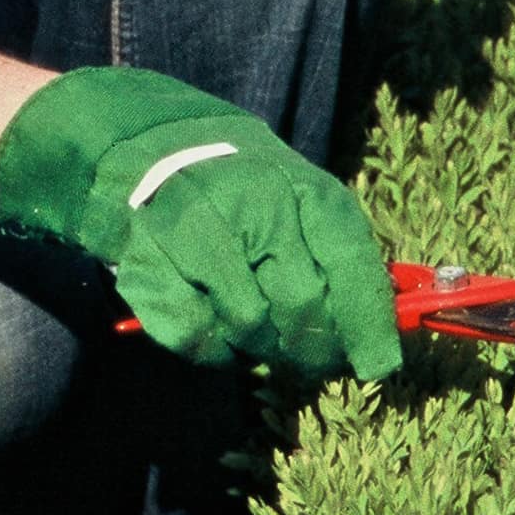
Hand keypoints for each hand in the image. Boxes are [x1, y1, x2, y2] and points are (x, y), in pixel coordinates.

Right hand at [0, 67, 404, 382]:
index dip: (368, 326)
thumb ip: (334, 255)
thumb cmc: (232, 185)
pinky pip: (197, 336)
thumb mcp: (293, 197)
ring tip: (251, 328)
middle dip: (310, 348)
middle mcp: (253, 204)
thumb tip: (380, 331)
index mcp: (299, 187)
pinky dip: (211, 347)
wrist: (134, 149)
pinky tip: (211, 322)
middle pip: (301, 308)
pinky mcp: (148, 261)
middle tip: (306, 357)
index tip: (376, 366)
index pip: (351, 265)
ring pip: (250, 327)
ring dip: (257, 345)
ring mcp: (196, 232)